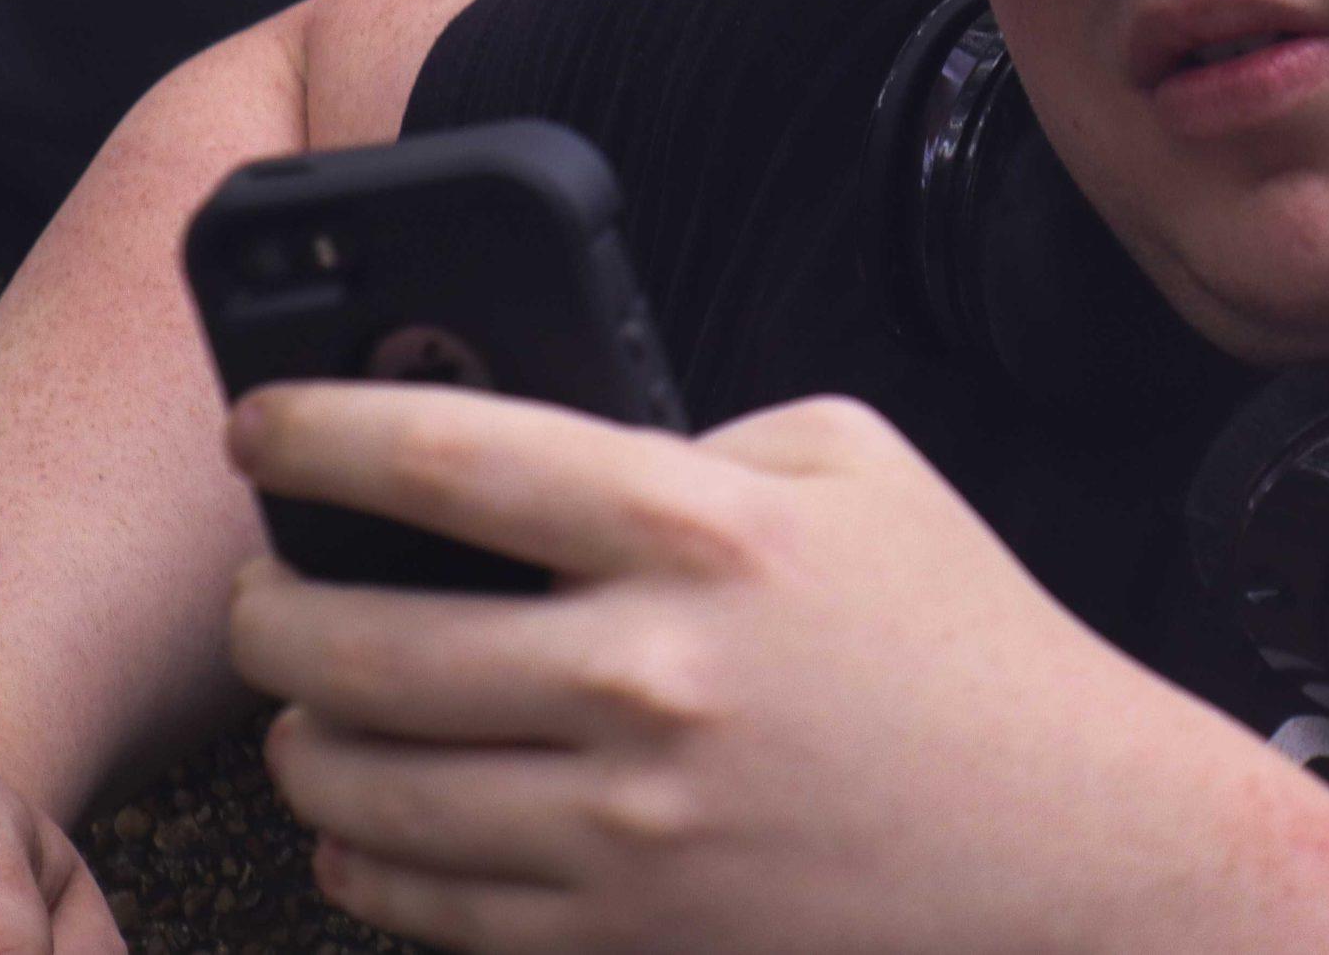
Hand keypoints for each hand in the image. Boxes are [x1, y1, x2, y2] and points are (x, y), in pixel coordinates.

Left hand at [224, 382, 1322, 954]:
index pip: (448, 459)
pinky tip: (357, 824)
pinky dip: (361, 862)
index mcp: (698, 531)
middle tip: (257, 590)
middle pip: (365, 643)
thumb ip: (699, 437)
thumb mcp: (854, 464)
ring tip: (297, 706)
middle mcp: (644, 675)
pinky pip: (430, 907)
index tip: (258, 424)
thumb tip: (556, 458)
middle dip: (269, 612)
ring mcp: (629, 825)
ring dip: (296, 742)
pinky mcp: (631, 936)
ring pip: (370, 789)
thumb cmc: (963, 636)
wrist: (1071, 849)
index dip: (319, 431)